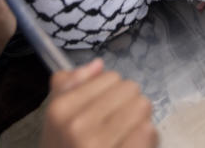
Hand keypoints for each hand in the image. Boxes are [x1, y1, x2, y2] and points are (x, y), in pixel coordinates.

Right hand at [39, 60, 157, 147]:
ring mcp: (98, 144)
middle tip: (117, 126)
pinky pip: (148, 130)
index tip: (103, 111)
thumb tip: (97, 65)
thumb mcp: (56, 121)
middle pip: (130, 89)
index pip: (110, 77)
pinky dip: (147, 138)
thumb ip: (68, 86)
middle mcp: (78, 126)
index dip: (110, 93)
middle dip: (128, 104)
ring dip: (140, 120)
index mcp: (60, 110)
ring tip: (126, 136)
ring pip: (142, 106)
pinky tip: (134, 145)